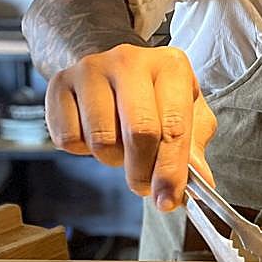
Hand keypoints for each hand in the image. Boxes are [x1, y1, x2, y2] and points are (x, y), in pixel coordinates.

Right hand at [44, 44, 216, 209]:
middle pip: (139, 133)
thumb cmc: (154, 95)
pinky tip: (93, 132)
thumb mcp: (185, 112)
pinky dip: (82, 149)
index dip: (171, 171)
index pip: (174, 126)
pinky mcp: (60, 82)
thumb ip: (193, 147)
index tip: (169, 200)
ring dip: (112, 159)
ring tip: (119, 145)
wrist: (111, 68)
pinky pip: (68, 138)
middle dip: (142, 172)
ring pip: (101, 140)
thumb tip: (200, 180)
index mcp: (170, 66)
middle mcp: (130, 61)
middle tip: (143, 184)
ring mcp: (92, 69)